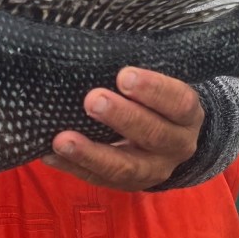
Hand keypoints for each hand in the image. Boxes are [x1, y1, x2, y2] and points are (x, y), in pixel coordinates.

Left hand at [41, 67, 202, 190]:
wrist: (170, 140)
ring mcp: (153, 170)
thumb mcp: (159, 87)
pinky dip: (73, 167)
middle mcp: (177, 146)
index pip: (179, 102)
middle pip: (153, 135)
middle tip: (92, 100)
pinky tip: (50, 154)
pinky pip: (99, 180)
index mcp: (187, 116)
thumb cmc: (156, 101)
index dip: (153, 89)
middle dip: (121, 117)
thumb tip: (97, 52)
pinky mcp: (128, 185)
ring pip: (125, 167)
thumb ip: (137, 77)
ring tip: (62, 139)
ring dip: (91, 153)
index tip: (124, 75)